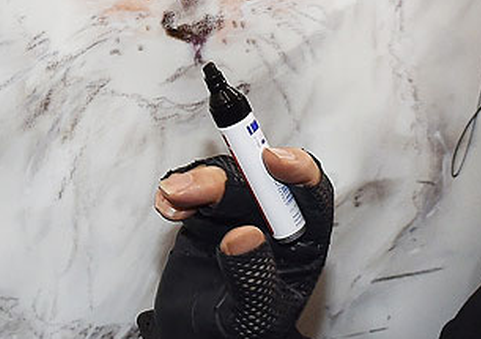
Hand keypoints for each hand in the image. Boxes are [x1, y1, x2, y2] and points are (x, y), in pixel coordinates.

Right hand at [138, 148, 333, 338]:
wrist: (200, 337)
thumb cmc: (244, 329)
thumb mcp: (255, 314)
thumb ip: (253, 278)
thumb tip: (244, 237)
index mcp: (305, 241)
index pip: (312, 197)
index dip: (298, 171)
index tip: (272, 159)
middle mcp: (275, 220)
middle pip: (260, 181)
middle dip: (229, 178)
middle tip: (197, 186)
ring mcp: (240, 213)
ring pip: (226, 179)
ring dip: (199, 182)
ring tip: (174, 197)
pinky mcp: (208, 214)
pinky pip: (194, 191)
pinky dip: (178, 193)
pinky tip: (168, 204)